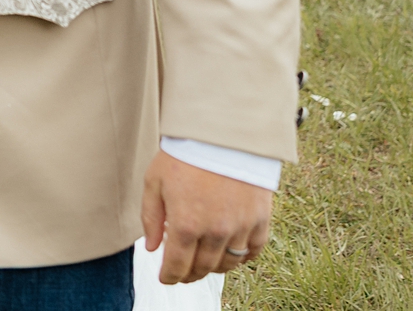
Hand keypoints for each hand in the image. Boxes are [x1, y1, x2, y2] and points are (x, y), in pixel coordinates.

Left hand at [141, 151, 272, 283]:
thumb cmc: (185, 154)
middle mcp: (214, 232)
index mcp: (185, 224)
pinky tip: (231, 253)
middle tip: (182, 272)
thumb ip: (151, 218)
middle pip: (202, 268)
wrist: (222, 134)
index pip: (177, 267)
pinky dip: (242, 258)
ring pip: (227, 264)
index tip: (165, 278)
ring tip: (204, 262)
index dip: (169, 277)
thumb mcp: (154, 182)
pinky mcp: (260, 220)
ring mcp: (240, 227)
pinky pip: (253, 251)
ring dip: (213, 268)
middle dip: (189, 274)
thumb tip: (152, 248)